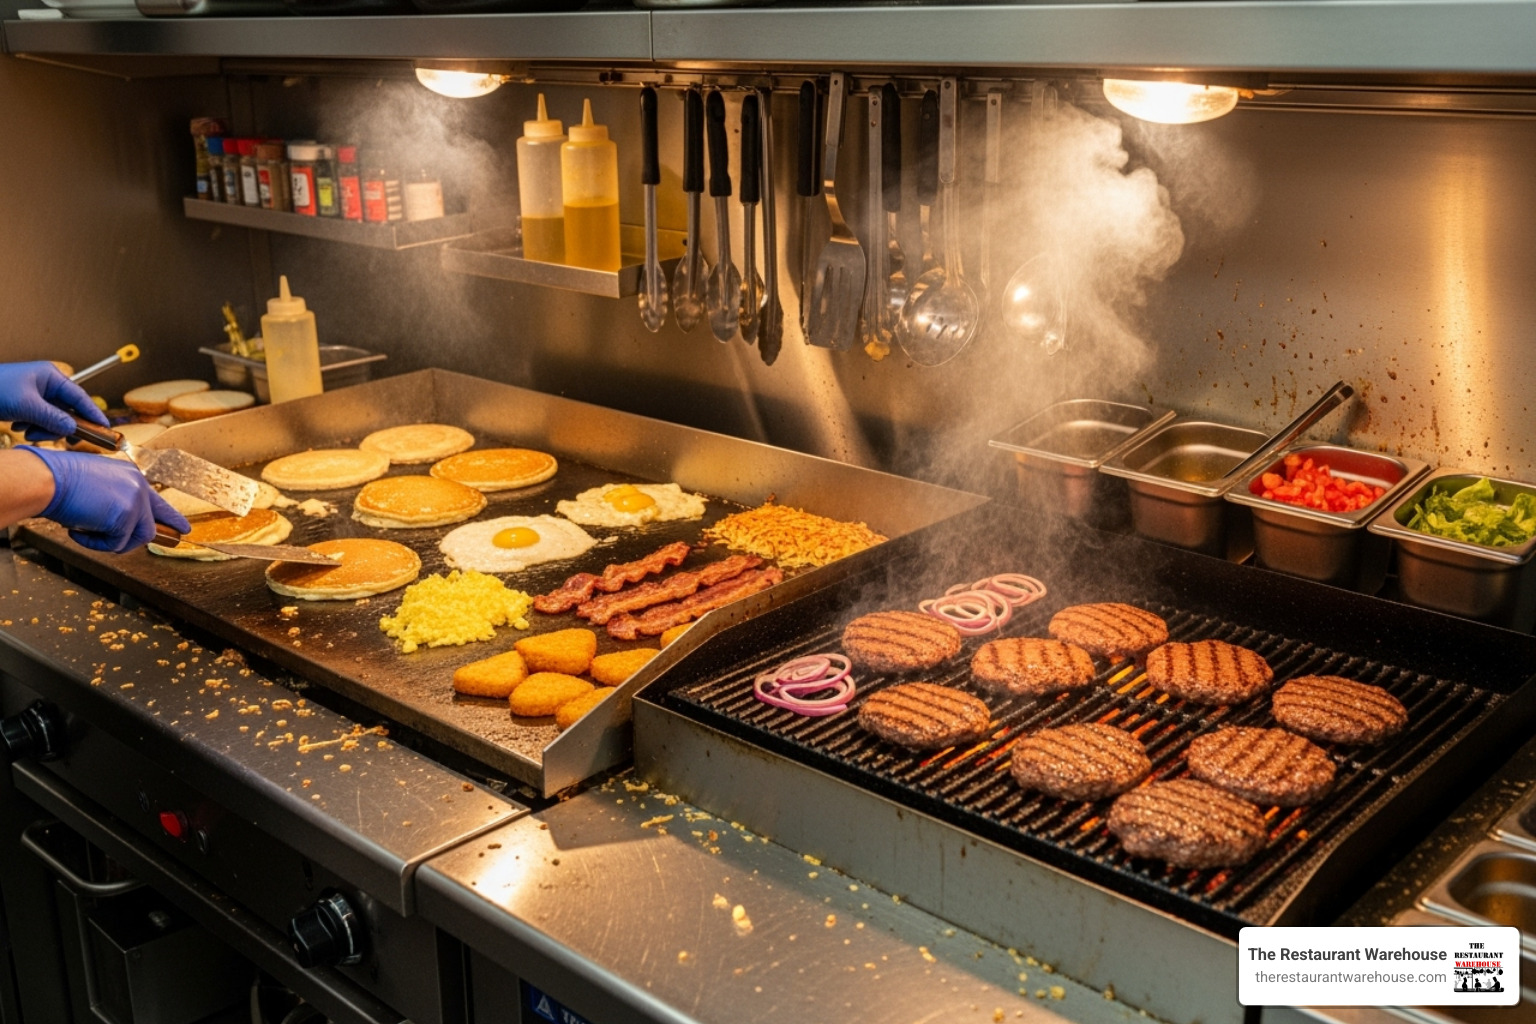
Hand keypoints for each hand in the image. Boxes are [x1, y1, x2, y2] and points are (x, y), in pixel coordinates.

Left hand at [0, 361, 107, 441]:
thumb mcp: (27, 406)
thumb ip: (54, 418)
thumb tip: (73, 429)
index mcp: (50, 376)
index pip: (79, 396)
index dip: (93, 413)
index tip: (104, 428)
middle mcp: (45, 385)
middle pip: (67, 410)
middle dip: (59, 426)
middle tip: (59, 438)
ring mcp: (35, 395)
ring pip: (53, 419)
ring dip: (42, 429)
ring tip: (26, 430)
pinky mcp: (25, 406)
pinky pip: (39, 421)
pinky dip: (32, 427)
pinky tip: (18, 425)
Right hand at [21, 447, 190, 552]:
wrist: (43, 479)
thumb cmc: (56, 483)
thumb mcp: (93, 488)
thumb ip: (113, 501)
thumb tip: (118, 524)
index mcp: (129, 475)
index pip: (156, 500)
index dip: (170, 517)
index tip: (184, 528)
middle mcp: (137, 484)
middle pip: (150, 524)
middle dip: (133, 540)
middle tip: (115, 545)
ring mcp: (135, 499)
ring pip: (138, 538)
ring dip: (109, 542)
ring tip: (84, 532)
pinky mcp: (127, 515)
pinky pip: (118, 544)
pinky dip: (96, 544)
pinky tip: (77, 531)